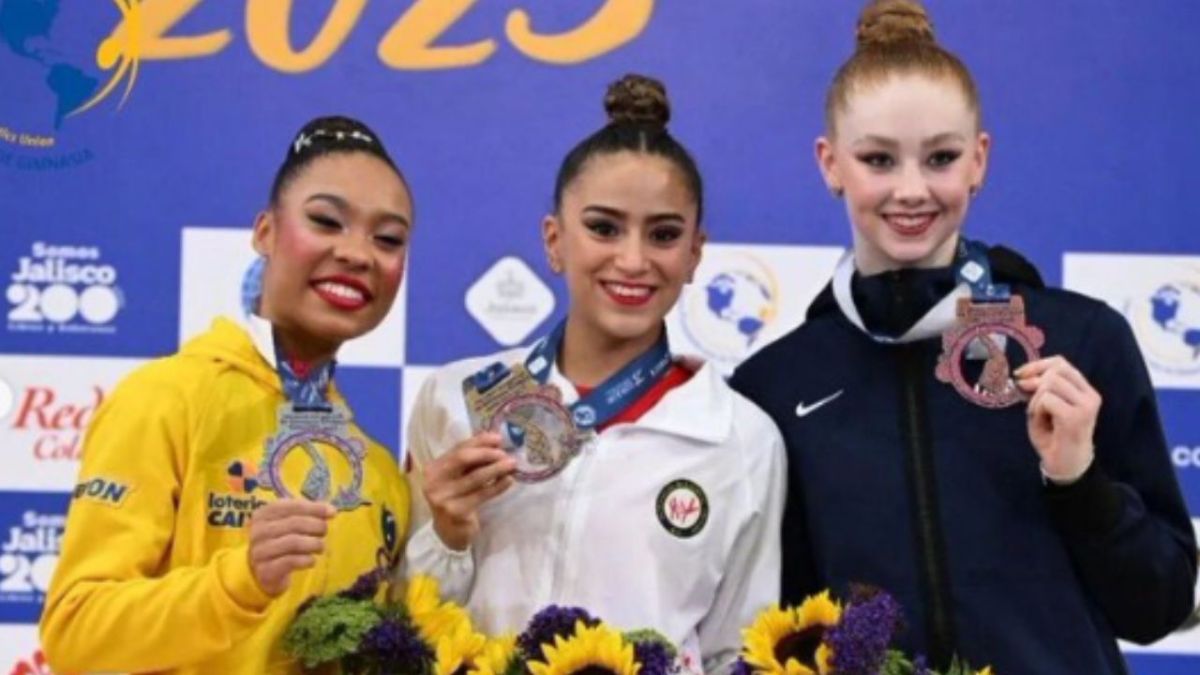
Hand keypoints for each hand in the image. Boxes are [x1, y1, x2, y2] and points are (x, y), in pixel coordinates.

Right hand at [247, 498, 333, 595]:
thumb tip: (332, 511)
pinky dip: (307, 560)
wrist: (264, 573)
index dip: (314, 508)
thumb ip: (309, 514)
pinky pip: (291, 561)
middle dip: (316, 526)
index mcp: (263, 514)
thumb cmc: (281, 542)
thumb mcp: (291, 525)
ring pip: (294, 542)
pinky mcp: (266, 570)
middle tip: (324, 532)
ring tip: (320, 547)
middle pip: (295, 523)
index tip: (333, 513)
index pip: (291, 506)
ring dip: (314, 544)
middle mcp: (258, 531)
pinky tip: (312, 560)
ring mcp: (259, 551)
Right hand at [422, 432, 515, 550]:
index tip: (498, 439)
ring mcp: (443, 497)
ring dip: (496, 468)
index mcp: (433, 468)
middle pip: (462, 458)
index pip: (457, 448)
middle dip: (487, 453)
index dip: (479, 441)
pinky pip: (482, 494)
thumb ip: (470, 462)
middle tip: (505, 454)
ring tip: (512, 464)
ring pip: (475, 477)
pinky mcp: (456, 511)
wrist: (449, 533)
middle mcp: (433, 481)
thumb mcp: (458, 478)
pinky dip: (497, 486)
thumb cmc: (456, 499)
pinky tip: (508, 481)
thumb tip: (495, 441)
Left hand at [1015, 356, 1101, 482]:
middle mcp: (1090, 395)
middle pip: (1056, 369)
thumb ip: (1038, 390)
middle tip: (1029, 400)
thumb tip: (1023, 376)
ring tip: (1038, 415)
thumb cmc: (1054, 437)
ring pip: (1050, 383)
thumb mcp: (1044, 408)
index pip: (1061, 363)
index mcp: (1085, 390)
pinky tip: (1041, 421)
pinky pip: (1047, 399)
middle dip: (1035, 382)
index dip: (1037, 365)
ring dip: (1036, 399)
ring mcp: (1085, 406)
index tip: (1020, 374)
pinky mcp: (1075, 417)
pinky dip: (1037, 408)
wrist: (1066, 465)